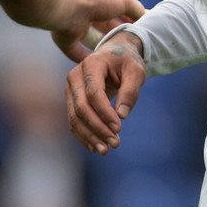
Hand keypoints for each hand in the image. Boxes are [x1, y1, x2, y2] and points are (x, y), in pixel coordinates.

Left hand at [50, 0, 145, 62]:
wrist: (71, 6)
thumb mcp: (126, 0)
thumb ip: (136, 10)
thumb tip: (147, 18)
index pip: (117, 9)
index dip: (128, 19)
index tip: (139, 31)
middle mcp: (88, 9)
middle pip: (105, 25)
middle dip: (116, 34)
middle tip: (131, 47)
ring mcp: (76, 24)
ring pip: (91, 38)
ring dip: (102, 46)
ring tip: (117, 58)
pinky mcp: (65, 38)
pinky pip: (75, 51)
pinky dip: (85, 57)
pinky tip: (97, 65)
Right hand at [65, 31, 146, 154]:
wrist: (114, 56)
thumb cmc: (127, 63)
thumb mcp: (136, 71)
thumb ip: (130, 91)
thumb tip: (122, 115)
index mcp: (91, 64)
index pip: (94, 93)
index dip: (105, 112)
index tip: (120, 127)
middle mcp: (75, 77)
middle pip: (81, 108)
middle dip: (97, 128)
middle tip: (115, 143)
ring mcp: (70, 90)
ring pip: (75, 118)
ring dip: (90, 136)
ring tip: (105, 150)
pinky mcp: (71, 101)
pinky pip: (74, 121)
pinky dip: (84, 135)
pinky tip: (95, 147)